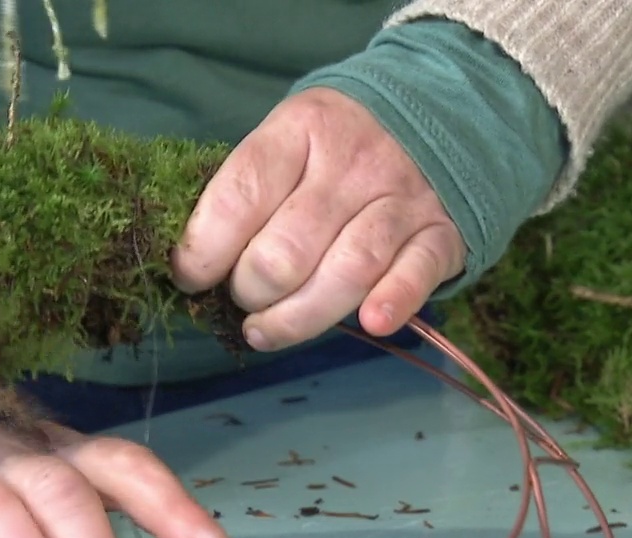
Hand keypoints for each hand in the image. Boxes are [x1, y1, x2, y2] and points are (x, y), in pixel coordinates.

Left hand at [172, 87, 465, 351]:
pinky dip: (393, 301)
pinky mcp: (440, 235)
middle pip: (288, 249)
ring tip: (264, 331)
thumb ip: (251, 189)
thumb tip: (195, 262)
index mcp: (303, 129)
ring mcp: (402, 199)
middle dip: (249, 290)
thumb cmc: (339, 142)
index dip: (204, 248)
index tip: (190, 276)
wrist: (441, 112)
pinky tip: (370, 323)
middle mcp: (353, 164)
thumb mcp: (290, 137)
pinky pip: (415, 273)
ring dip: (297, 317)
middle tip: (242, 299)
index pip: (243, 195)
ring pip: (346, 270)